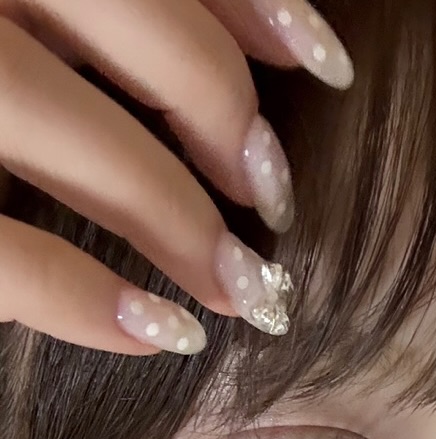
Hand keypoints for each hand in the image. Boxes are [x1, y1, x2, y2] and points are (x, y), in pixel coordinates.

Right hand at [0, 0, 352, 354]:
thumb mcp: (28, 30)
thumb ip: (117, 27)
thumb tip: (284, 42)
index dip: (248, 0)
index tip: (329, 65)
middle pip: (110, 9)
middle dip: (215, 100)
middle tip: (276, 194)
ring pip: (54, 122)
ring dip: (171, 212)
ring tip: (243, 288)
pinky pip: (7, 256)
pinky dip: (87, 300)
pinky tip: (167, 334)